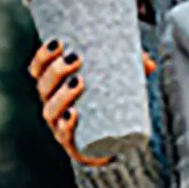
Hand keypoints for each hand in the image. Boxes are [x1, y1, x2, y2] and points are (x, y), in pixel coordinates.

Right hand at [27, 40, 156, 167]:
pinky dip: (66, 125)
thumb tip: (149, 64)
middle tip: (75, 58)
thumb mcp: (118, 82)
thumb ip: (132, 70)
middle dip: (56, 71)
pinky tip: (72, 114)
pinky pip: (64, 136)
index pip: (38, 71)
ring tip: (78, 82)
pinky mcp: (71, 144)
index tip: (58, 42)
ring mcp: (59, 126)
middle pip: (44, 88)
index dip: (42, 57)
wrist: (110, 145)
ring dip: (60, 95)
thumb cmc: (108, 104)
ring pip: (50, 110)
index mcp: (55, 88)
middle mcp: (52, 106)